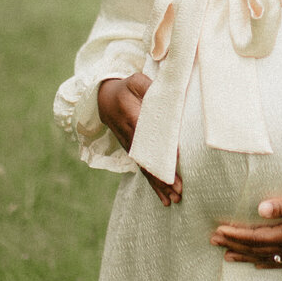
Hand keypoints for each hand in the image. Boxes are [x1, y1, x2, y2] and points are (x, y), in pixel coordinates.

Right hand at [97, 74, 181, 205]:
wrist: (103, 100)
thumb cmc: (126, 88)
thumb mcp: (136, 81)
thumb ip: (149, 87)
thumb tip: (167, 96)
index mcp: (133, 118)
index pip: (150, 136)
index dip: (163, 149)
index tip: (177, 161)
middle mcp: (131, 137)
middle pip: (149, 160)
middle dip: (163, 176)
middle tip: (178, 190)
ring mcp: (131, 147)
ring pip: (146, 169)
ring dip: (159, 185)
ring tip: (174, 199)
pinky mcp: (133, 153)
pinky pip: (144, 170)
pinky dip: (154, 185)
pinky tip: (164, 198)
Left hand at [210, 188, 281, 268]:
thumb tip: (260, 209)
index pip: (257, 236)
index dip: (236, 234)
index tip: (218, 230)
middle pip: (258, 248)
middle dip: (235, 244)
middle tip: (213, 241)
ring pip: (267, 257)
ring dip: (246, 256)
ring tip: (227, 256)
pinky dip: (268, 263)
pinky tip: (260, 264)